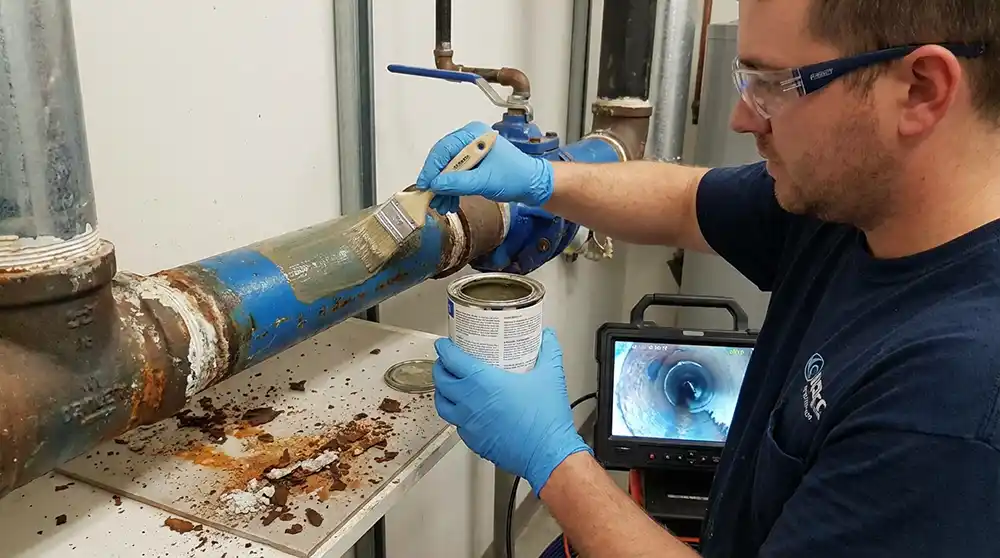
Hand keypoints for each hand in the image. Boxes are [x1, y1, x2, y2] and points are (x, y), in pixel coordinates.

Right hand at [415, 121, 554, 213]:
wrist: (533, 185)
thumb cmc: (516, 177)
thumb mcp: (484, 181)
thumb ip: (458, 183)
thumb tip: (435, 185)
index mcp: (474, 135)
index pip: (443, 149)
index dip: (431, 169)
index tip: (424, 186)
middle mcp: (470, 139)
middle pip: (443, 159)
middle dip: (437, 182)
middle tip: (431, 199)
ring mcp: (472, 152)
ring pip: (448, 169)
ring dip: (443, 188)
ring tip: (441, 206)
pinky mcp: (474, 164)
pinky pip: (456, 175)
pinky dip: (452, 189)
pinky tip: (449, 202)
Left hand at [432, 328, 591, 494]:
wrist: (548, 454)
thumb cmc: (545, 419)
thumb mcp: (550, 376)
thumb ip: (549, 351)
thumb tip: (548, 337)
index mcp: (483, 382)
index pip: (452, 360)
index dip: (445, 349)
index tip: (445, 344)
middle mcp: (470, 403)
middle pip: (441, 381)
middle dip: (440, 368)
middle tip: (446, 362)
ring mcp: (469, 424)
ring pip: (443, 405)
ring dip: (442, 393)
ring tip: (450, 386)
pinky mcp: (474, 441)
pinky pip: (456, 424)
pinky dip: (456, 414)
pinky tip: (467, 411)